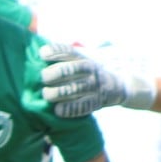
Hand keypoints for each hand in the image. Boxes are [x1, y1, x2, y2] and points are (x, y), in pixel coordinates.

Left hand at [38, 44, 155, 117]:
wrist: (120, 86)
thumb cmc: (89, 72)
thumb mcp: (82, 59)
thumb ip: (65, 55)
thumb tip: (41, 51)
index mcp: (84, 58)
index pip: (69, 51)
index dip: (55, 51)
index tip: (43, 54)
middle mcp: (90, 70)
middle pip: (69, 70)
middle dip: (52, 73)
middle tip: (43, 78)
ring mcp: (94, 86)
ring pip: (73, 89)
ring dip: (56, 93)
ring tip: (46, 94)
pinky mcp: (97, 102)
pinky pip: (82, 106)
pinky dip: (69, 109)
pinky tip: (58, 110)